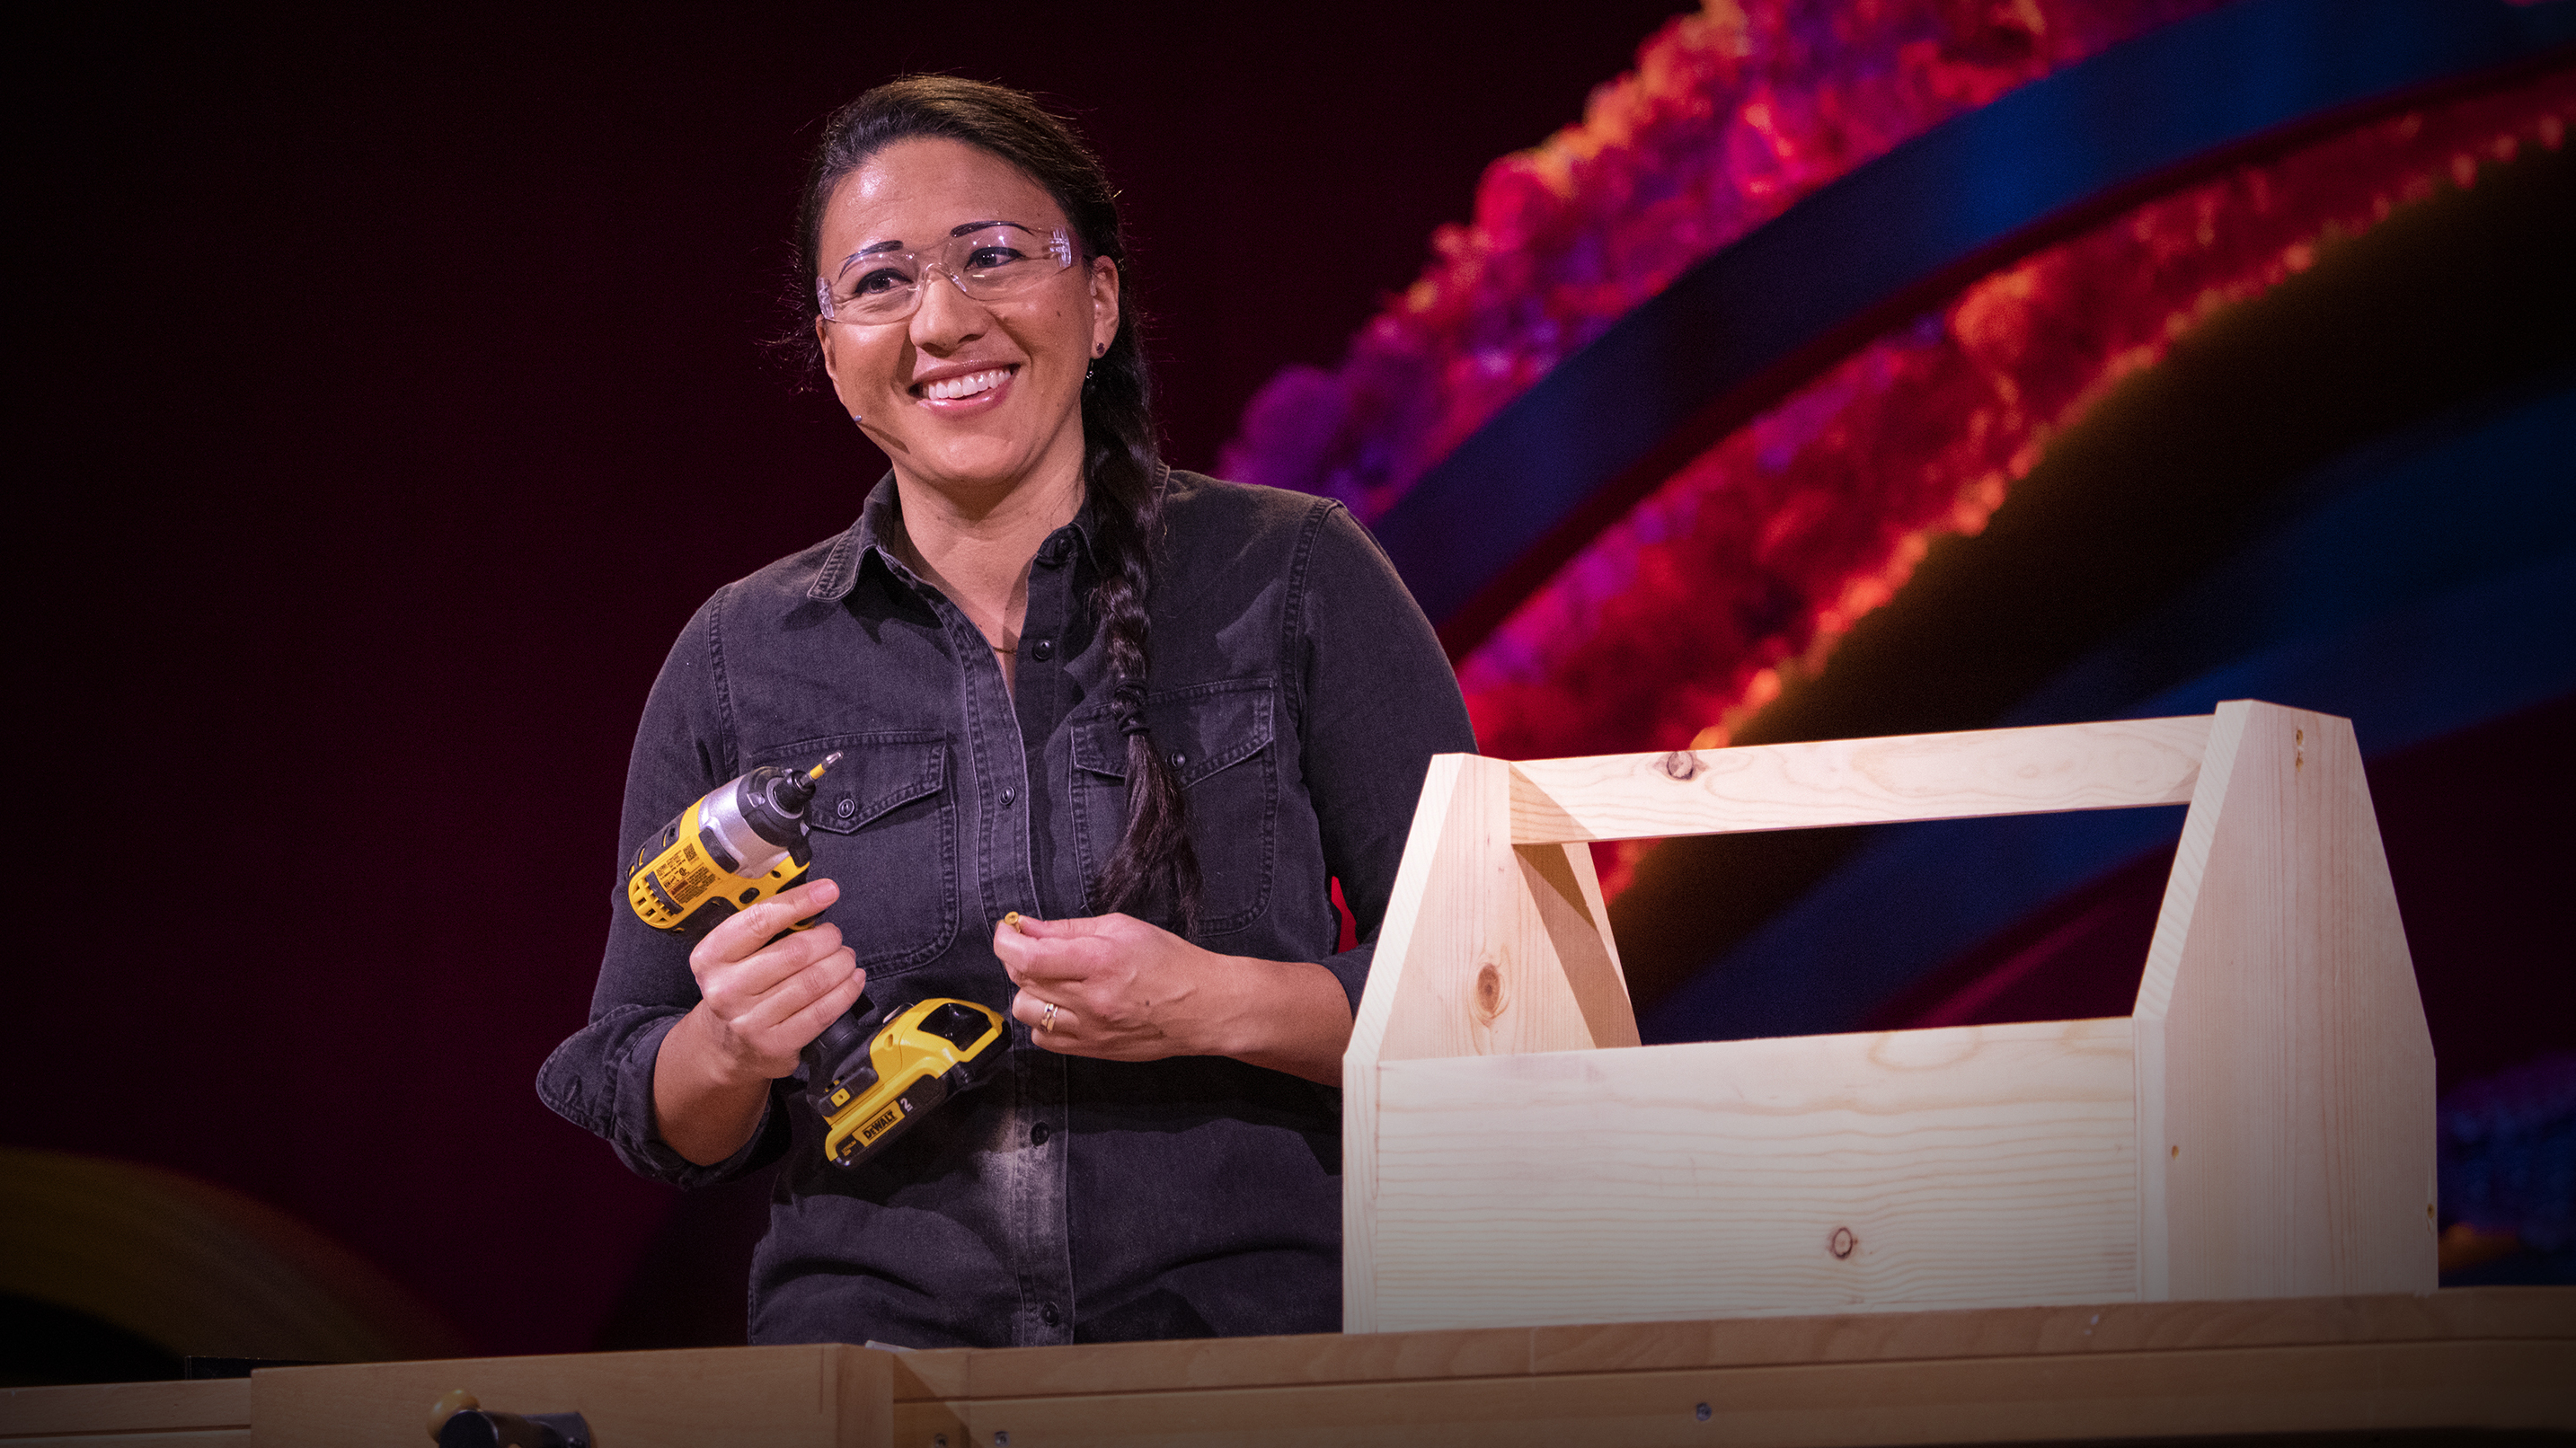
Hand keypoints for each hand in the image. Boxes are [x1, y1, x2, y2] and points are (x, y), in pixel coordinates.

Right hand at [685, 877, 865, 1081]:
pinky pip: (822, 1012)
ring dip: (841, 964)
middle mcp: (725, 989)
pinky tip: (852, 980)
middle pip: (795, 952)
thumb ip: (765, 928)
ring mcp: (749, 1020)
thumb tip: (814, 900)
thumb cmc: (740, 987)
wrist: (727, 1046)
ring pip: (813, 982)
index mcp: (711, 957)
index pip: (760, 921)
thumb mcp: (735, 955)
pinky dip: (846, 991)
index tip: (828, 891)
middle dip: (828, 939)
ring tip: (846, 958)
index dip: (800, 902)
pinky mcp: (775, 1044)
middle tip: (835, 936)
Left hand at [992, 912, 1232, 1062]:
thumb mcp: (1122, 929)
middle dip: (1020, 960)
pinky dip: (1043, 1021)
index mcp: (1099, 961)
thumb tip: (1026, 927)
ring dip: (1030, 992)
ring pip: (1026, 1013)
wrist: (1204, 1007)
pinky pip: (1044, 1039)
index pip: (1028, 956)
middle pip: (1023, 981)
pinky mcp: (1091, 1050)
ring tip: (1054, 981)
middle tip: (1038, 949)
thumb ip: (1068, 929)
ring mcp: (1089, 1030)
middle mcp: (1090, 999)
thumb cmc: (1171, 963)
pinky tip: (1063, 1007)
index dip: (1005, 941)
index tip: (1007, 932)